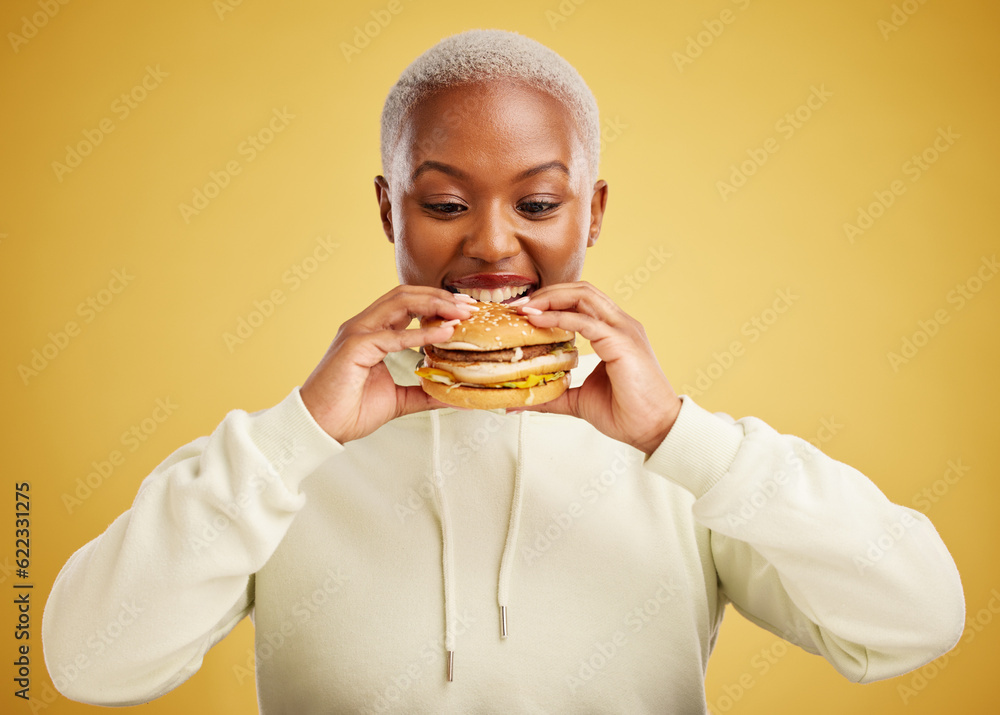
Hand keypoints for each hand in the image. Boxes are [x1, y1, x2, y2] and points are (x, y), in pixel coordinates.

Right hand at [300, 286, 475, 443]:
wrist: (321, 427)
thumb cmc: (349, 410)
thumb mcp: (398, 399)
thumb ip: (423, 392)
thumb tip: (451, 395)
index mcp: (372, 332)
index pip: (408, 303)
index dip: (437, 302)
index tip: (465, 311)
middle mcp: (364, 325)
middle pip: (406, 294)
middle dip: (440, 296)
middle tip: (470, 306)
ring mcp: (357, 333)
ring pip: (400, 303)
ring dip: (434, 304)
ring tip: (460, 313)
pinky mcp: (355, 347)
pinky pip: (393, 335)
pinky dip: (421, 333)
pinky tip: (444, 333)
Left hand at [514, 282, 681, 454]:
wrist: (653, 430)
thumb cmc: (626, 413)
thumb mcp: (579, 400)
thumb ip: (553, 395)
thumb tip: (522, 401)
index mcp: (614, 332)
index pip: (581, 301)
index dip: (552, 301)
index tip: (524, 311)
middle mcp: (620, 325)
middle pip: (581, 290)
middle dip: (548, 293)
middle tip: (520, 305)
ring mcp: (623, 330)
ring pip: (584, 295)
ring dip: (550, 298)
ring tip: (525, 307)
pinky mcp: (622, 343)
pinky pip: (585, 320)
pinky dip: (558, 317)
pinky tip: (537, 321)